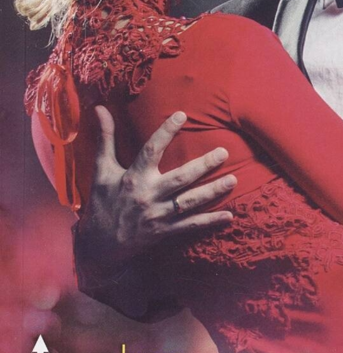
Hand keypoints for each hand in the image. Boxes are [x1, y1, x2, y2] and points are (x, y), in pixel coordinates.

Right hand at [76, 107, 236, 274]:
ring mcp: (158, 215)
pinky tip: (229, 216)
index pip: (151, 150)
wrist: (99, 245)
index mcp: (133, 177)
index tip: (182, 115)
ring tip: (233, 180)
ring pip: (190, 202)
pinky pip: (191, 226)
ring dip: (212, 191)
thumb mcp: (101, 169)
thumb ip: (106, 138)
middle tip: (223, 152)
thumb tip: (100, 108)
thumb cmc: (102, 201)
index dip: (166, 132)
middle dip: (203, 166)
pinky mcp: (165, 231)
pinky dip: (209, 221)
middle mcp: (148, 195)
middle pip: (180, 178)